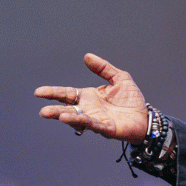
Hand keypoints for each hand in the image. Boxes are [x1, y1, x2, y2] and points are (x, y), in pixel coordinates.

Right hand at [35, 53, 150, 139]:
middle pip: (68, 108)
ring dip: (68, 117)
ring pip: (78, 119)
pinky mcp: (106, 128)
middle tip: (43, 112)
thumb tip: (87, 56)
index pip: (67, 93)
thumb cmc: (132, 100)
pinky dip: (83, 122)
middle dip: (55, 110)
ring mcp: (96, 119)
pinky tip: (73, 119)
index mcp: (89, 97)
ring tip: (58, 115)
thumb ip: (103, 68)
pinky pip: (93, 124)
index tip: (38, 92)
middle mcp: (89, 109)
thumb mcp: (119, 78)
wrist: (146, 117)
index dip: (53, 92)